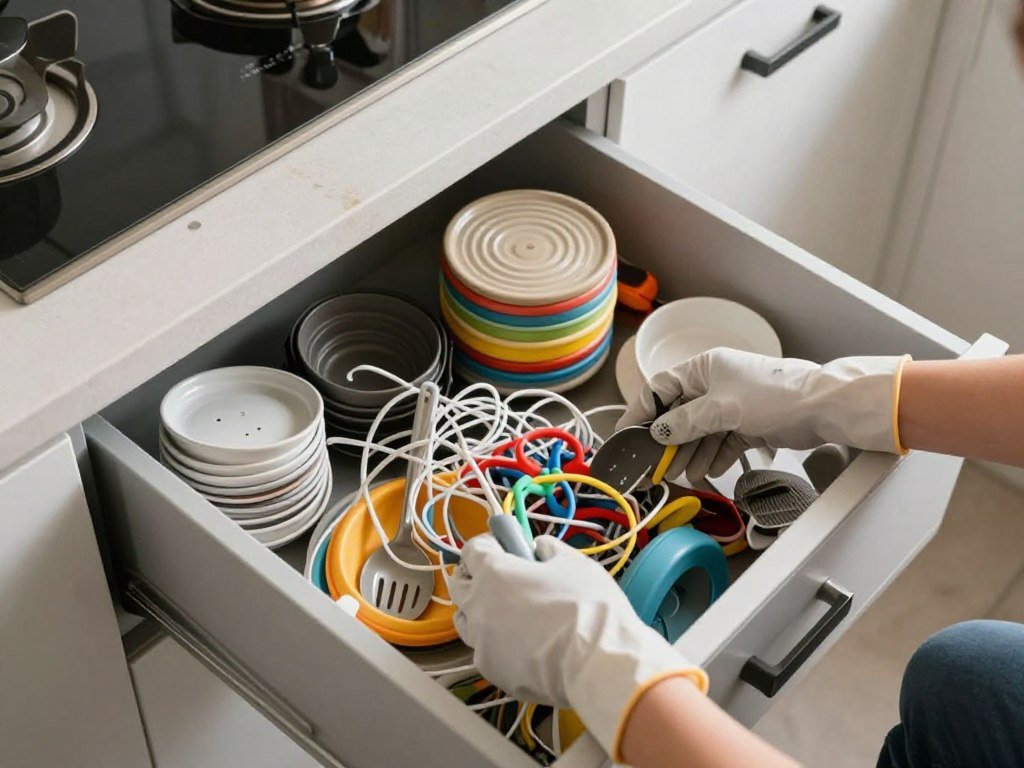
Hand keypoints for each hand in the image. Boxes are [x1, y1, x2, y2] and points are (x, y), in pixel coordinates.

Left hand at [449, 534, 706, 760]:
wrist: (597, 662)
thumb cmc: (586, 608)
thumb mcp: (573, 562)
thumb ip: (549, 549)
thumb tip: (540, 548)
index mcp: (493, 573)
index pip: (472, 550)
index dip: (489, 543)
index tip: (504, 545)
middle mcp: (478, 606)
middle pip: (460, 585)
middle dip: (476, 575)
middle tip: (501, 575)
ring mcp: (482, 642)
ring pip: (467, 621)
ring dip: (480, 610)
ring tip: (509, 611)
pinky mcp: (493, 671)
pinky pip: (485, 650)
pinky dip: (496, 643)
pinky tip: (521, 642)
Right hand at [617, 348, 909, 482]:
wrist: (822, 407)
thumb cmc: (773, 395)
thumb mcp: (721, 408)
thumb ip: (685, 422)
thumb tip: (657, 432)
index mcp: (703, 368)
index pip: (661, 389)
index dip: (642, 412)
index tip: (627, 435)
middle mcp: (714, 384)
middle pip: (679, 415)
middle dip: (668, 442)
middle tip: (656, 467)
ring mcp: (731, 405)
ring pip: (700, 432)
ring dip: (691, 454)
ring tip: (684, 476)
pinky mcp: (746, 423)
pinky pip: (721, 442)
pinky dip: (714, 457)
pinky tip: (709, 471)